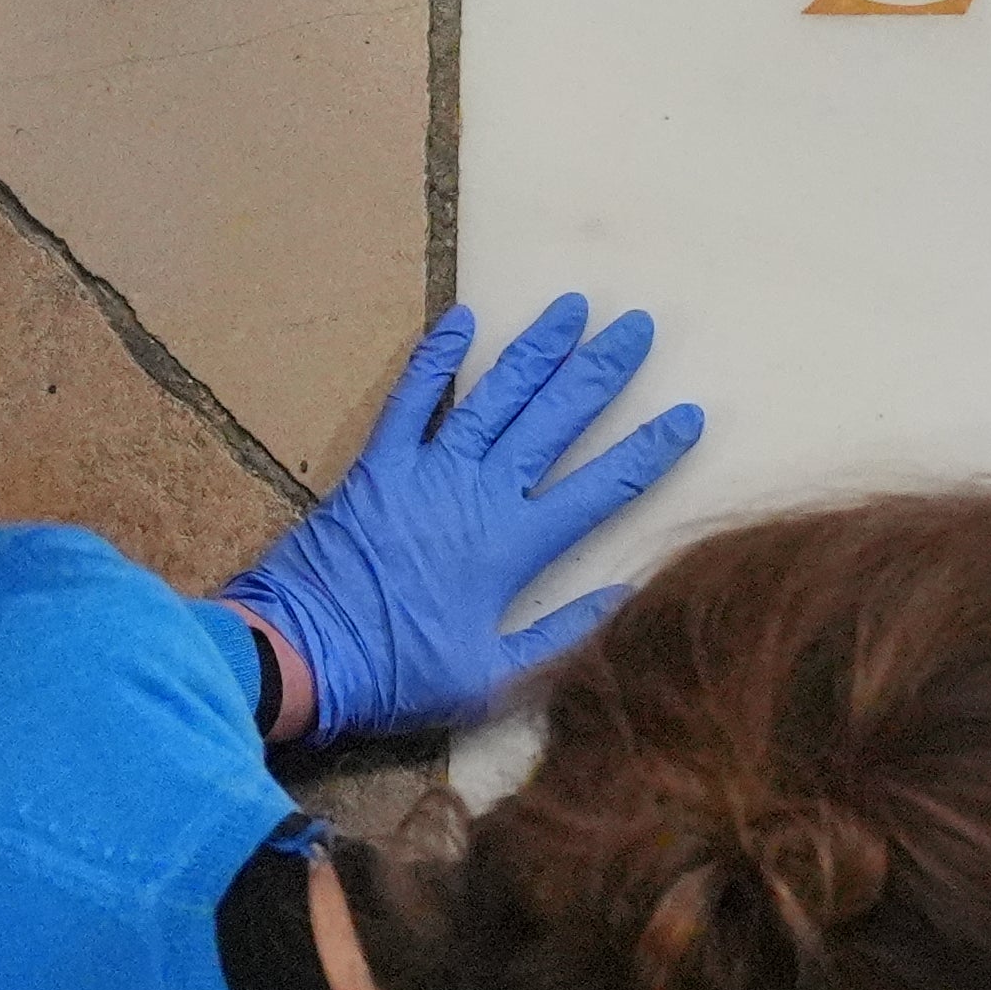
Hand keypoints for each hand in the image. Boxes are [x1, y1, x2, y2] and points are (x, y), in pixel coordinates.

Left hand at [215, 294, 699, 739]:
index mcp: (515, 547)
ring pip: (495, 396)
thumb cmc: (397, 676)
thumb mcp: (492, 681)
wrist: (303, 653)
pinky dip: (435, 358)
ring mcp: (427, 472)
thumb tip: (625, 597)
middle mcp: (479, 494)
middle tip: (638, 328)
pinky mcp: (378, 466)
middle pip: (554, 420)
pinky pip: (410, 400)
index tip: (687, 416)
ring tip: (572, 308)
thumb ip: (562, 637)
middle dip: (601, 371)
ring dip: (536, 350)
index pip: (601, 487)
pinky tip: (462, 319)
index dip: (649, 451)